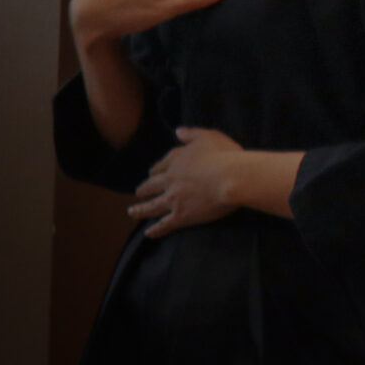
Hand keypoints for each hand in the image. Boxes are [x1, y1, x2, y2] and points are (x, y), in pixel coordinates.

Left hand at [128, 127, 249, 238]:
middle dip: (144, 189)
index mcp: (176, 160)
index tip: (152, 174)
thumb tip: (177, 131)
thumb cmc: (224, 154)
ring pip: (151, 206)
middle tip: (139, 192)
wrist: (231, 177)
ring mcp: (173, 199)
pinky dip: (156, 230)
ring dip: (140, 210)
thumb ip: (191, 133)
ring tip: (132, 212)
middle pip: (151, 185)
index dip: (156, 171)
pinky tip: (149, 233)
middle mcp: (170, 179)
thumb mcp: (209, 136)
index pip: (160, 166)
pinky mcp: (181, 215)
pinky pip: (164, 224)